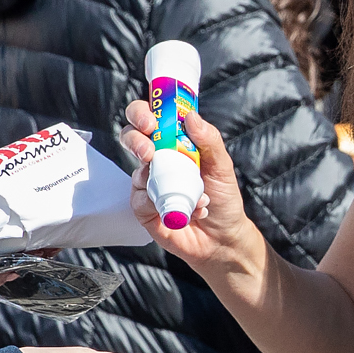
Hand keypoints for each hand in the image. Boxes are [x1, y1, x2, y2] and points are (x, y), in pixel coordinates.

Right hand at [120, 100, 260, 276]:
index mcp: (173, 144)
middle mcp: (156, 161)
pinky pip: (140, 201)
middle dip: (135, 140)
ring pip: (136, 172)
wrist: (222, 238)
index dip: (142, 114)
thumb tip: (191, 117)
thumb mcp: (222, 166)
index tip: (151, 121)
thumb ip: (209, 140)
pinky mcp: (143, 209)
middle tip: (149, 151)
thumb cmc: (223, 199)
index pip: (149, 118)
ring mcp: (147, 185)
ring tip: (194, 193)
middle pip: (131, 138)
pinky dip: (164, 205)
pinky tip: (189, 211)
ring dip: (163, 182)